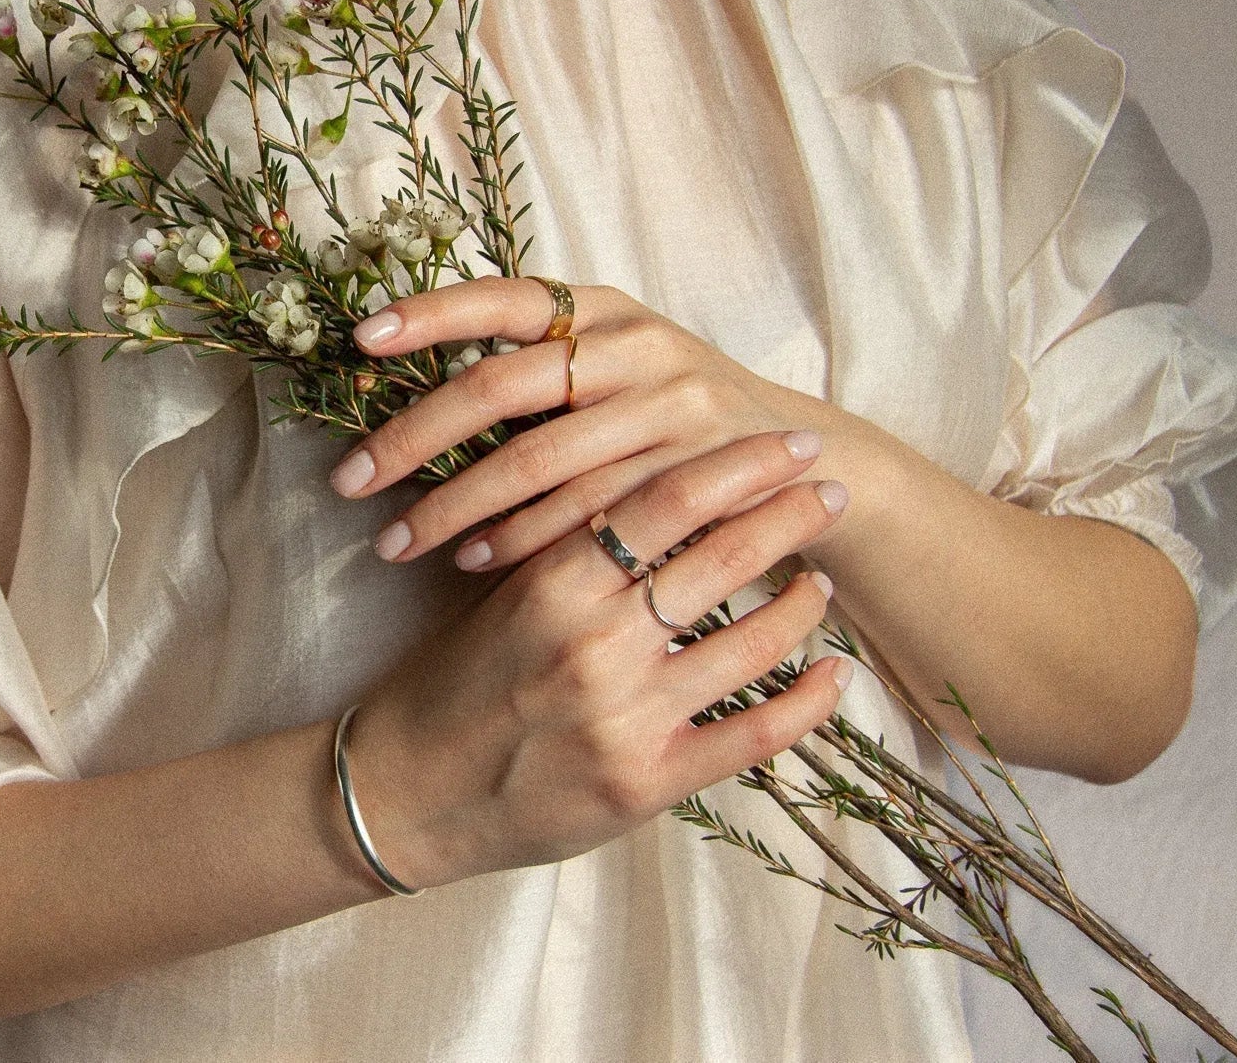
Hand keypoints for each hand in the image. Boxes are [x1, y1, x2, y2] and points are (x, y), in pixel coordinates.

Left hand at [329, 278, 859, 570]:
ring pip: (535, 460)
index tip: (360, 340)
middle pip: (500, 386)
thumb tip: (402, 395)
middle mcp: (633, 346)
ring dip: (456, 507)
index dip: (430, 313)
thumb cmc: (668, 417)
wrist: (803, 462)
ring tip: (396, 544)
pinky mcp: (691, 474)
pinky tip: (473, 562)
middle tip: (348, 482)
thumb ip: (532, 371)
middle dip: (413, 437)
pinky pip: (585, 513)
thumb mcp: (612, 369)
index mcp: (600, 308)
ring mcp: (666, 408)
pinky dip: (522, 539)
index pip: (500, 297)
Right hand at [340, 431, 852, 887]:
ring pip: (749, 644)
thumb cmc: (448, 686)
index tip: (787, 444)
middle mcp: (593, 645)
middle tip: (831, 489)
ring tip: (822, 581)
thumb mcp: (495, 598)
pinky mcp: (646, 784)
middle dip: (788, 516)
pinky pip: (752, 737)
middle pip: (717, 559)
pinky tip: (832, 676)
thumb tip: (642, 483)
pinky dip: (806, 703)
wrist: (404, 793)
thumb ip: (565, 549)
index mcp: (550, 585)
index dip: (737, 466)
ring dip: (801, 606)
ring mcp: (625, 718)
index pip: (663, 502)